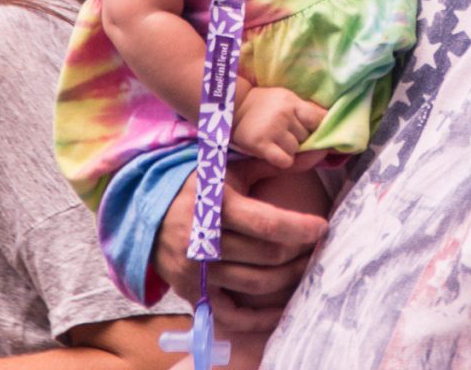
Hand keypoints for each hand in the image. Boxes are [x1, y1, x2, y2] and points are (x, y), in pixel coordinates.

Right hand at [153, 158, 329, 332]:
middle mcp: (202, 241)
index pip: (267, 223)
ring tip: (305, 266)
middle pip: (266, 255)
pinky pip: (231, 314)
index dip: (300, 228)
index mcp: (214, 206)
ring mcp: (195, 271)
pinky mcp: (191, 293)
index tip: (322, 227)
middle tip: (317, 245)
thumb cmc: (198, 189)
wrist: (148, 216)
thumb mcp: (229, 170)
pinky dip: (259, 317)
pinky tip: (280, 308)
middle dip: (299, 252)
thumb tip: (316, 153)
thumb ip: (271, 164)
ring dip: (287, 278)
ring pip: (256, 284)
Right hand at [232, 86, 325, 167]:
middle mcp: (284, 115)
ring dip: (290, 150)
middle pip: (306, 137)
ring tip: (277, 142)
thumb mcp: (287, 98)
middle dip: (300, 139)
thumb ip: (307, 108)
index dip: (314, 127)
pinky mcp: (261, 144)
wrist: (234, 108)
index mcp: (292, 102)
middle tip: (286, 134)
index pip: (316, 119)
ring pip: (296, 150)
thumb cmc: (265, 104)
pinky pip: (285, 160)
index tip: (307, 129)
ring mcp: (272, 129)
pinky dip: (283, 160)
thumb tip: (330, 117)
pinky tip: (274, 153)